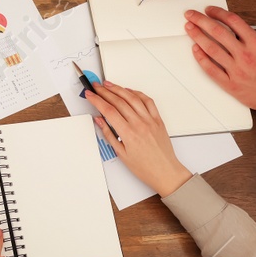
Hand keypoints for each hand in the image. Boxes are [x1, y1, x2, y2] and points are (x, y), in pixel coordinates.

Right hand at [85, 81, 191, 197]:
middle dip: (104, 91)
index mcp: (128, 133)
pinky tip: (129, 91)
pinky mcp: (158, 120)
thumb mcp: (121, 154)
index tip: (90, 94)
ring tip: (109, 84)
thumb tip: (99, 120)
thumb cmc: (145, 167)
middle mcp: (139, 124)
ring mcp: (150, 120)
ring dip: (119, 89)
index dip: (96, 100)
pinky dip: (137, 93)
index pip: (108, 110)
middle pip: (118, 101)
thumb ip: (109, 134)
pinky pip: (148, 101)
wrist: (165, 172)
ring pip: (132, 98)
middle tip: (96, 86)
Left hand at [185, 6, 255, 115]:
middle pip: (217, 32)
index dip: (218, 13)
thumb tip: (240, 32)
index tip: (209, 10)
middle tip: (191, 15)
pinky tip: (195, 50)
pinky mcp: (230, 84)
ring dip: (197, 36)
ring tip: (189, 28)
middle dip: (201, 20)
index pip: (233, 21)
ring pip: (211, 49)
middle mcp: (245, 55)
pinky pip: (211, 69)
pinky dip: (201, 58)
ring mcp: (236, 70)